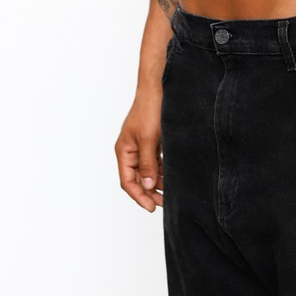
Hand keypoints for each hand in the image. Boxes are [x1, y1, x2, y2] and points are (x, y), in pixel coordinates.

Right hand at [115, 91, 163, 212]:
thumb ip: (147, 164)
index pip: (127, 181)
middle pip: (137, 179)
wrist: (158, 88)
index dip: (139, 196)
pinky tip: (171, 176)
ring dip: (158, 182)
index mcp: (123, 151)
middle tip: (163, 203)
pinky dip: (162, 170)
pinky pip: (155, 161)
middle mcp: (130, 150)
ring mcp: (141, 146)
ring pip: (147, 171)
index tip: (152, 207)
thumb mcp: (148, 140)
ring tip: (170, 192)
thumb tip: (148, 186)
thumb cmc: (149, 109)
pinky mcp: (151, 141)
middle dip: (149, 192)